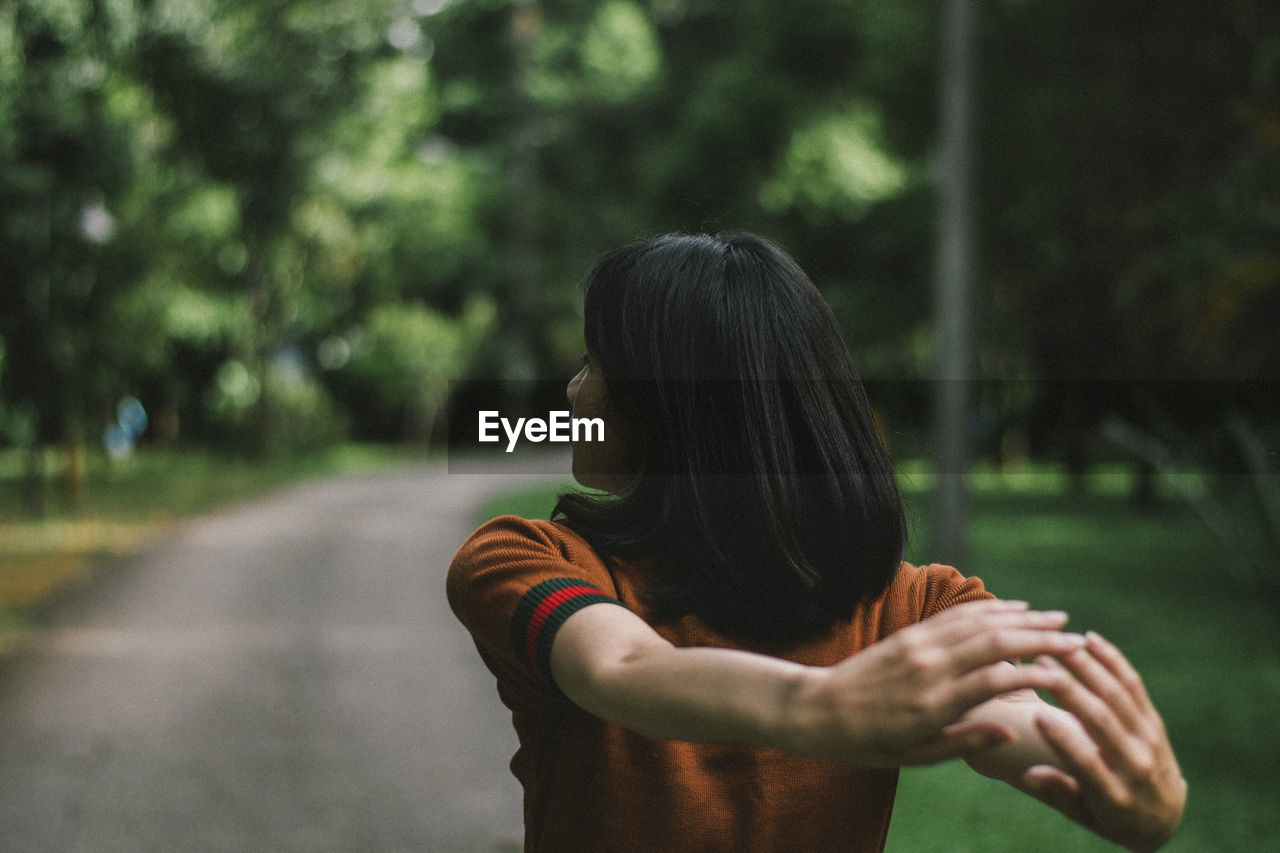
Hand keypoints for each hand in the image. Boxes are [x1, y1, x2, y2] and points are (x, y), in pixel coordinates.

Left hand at [796, 599, 1086, 765]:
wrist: (818, 709)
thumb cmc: (869, 742)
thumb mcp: (916, 755)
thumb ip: (965, 741)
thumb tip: (1010, 733)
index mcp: (933, 703)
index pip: (994, 679)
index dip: (1035, 673)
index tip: (1069, 675)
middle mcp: (928, 666)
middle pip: (994, 642)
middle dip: (1039, 637)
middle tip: (1077, 638)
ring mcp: (918, 644)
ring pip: (978, 622)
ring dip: (1020, 617)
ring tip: (1056, 619)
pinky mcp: (910, 633)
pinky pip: (955, 615)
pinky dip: (988, 609)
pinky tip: (1013, 609)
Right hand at [1024, 633, 1186, 851]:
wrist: (1163, 819)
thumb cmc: (1108, 816)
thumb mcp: (1082, 814)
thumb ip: (1058, 792)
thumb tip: (1031, 775)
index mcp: (1113, 795)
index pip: (1088, 764)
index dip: (1063, 740)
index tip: (1036, 715)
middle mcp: (1136, 766)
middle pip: (1102, 720)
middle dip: (1070, 689)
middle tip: (1041, 662)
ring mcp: (1149, 740)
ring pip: (1118, 696)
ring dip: (1089, 667)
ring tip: (1062, 644)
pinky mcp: (1154, 722)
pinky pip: (1134, 686)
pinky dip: (1113, 661)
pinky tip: (1092, 640)